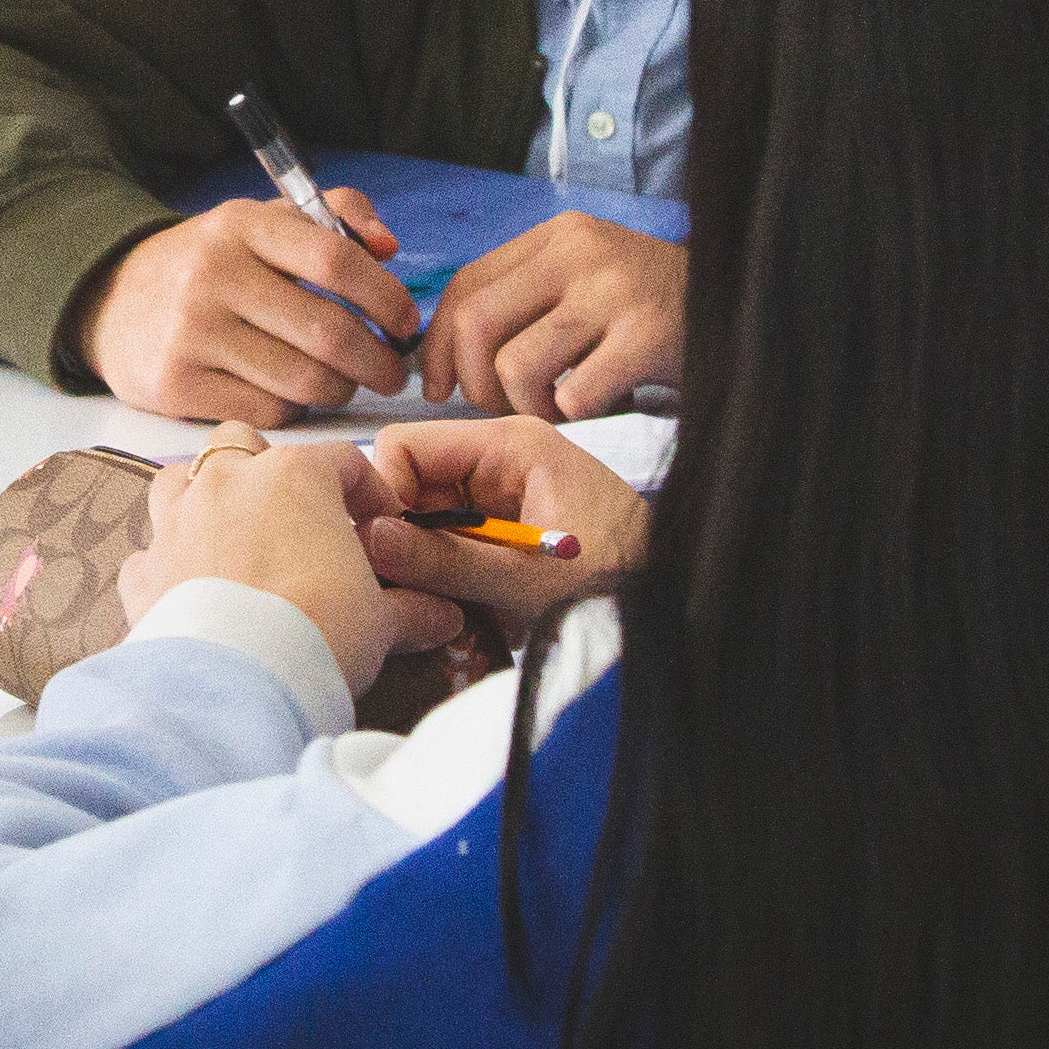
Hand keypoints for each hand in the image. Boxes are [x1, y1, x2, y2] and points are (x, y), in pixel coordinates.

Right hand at [76, 191, 418, 423]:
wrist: (111, 302)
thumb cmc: (211, 264)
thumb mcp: (260, 221)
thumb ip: (334, 217)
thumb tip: (388, 248)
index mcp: (240, 225)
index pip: (334, 260)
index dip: (385, 296)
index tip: (407, 322)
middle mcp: (213, 275)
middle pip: (327, 332)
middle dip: (378, 361)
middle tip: (393, 372)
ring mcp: (192, 334)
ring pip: (305, 381)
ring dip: (343, 390)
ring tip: (347, 383)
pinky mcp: (177, 386)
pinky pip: (270, 412)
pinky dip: (297, 410)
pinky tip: (294, 395)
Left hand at [120, 425, 460, 694]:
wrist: (242, 686)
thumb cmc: (317, 635)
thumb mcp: (382, 621)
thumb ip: (412, 608)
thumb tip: (440, 615)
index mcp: (294, 477)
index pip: (342, 462)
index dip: (367, 492)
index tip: (381, 528)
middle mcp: (227, 482)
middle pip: (243, 445)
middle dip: (266, 472)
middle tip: (296, 522)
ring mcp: (176, 521)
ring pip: (179, 479)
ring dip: (203, 500)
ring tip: (233, 541)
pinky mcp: (143, 572)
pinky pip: (149, 551)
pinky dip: (166, 564)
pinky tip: (189, 591)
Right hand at [349, 418, 649, 621]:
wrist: (678, 604)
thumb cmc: (621, 582)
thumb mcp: (525, 579)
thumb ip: (445, 561)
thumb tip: (370, 541)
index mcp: (510, 444)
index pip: (405, 445)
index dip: (385, 496)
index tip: (386, 552)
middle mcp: (503, 457)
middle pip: (413, 480)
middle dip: (404, 533)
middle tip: (410, 588)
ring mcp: (507, 489)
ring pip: (429, 514)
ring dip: (427, 559)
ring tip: (445, 602)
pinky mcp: (512, 522)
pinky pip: (456, 537)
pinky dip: (451, 571)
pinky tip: (467, 602)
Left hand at [426, 214, 687, 415]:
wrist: (752, 315)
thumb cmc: (654, 317)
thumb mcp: (586, 286)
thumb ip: (523, 303)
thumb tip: (440, 355)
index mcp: (560, 236)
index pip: (466, 286)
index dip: (438, 346)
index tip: (438, 387)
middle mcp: (583, 251)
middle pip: (477, 324)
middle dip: (476, 384)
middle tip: (506, 406)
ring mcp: (617, 290)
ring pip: (517, 365)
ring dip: (529, 406)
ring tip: (562, 405)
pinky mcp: (648, 334)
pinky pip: (573, 395)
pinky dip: (577, 416)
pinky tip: (602, 406)